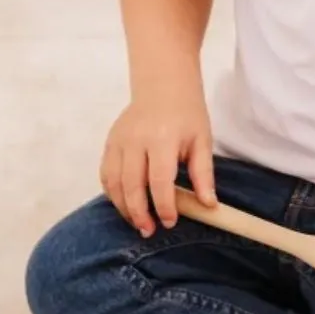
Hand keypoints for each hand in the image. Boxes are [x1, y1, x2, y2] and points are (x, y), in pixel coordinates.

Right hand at [100, 83, 215, 236]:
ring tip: (137, 223)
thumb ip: (203, 175)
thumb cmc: (186, 113)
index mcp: (162, 138)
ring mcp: (118, 141)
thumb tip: (209, 206)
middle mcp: (135, 140)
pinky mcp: (110, 143)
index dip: (164, 206)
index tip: (170, 222)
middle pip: (131, 185)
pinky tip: (125, 205)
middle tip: (149, 231)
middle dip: (139, 213)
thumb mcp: (202, 141)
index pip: (159, 180)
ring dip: (123, 208)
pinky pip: (105, 175)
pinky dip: (112, 194)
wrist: (163, 83)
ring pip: (113, 183)